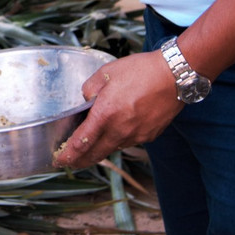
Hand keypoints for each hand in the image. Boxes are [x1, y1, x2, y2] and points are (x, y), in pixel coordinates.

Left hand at [52, 50, 183, 169]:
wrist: (175, 75)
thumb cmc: (140, 71)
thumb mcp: (106, 73)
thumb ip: (89, 90)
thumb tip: (86, 101)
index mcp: (105, 114)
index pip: (81, 142)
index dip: (68, 154)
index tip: (60, 161)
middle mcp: (120, 130)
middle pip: (95, 154)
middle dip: (80, 161)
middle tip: (69, 163)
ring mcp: (137, 135)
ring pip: (112, 148)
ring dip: (99, 151)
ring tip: (90, 150)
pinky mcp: (150, 135)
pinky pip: (129, 142)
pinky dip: (118, 141)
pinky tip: (115, 134)